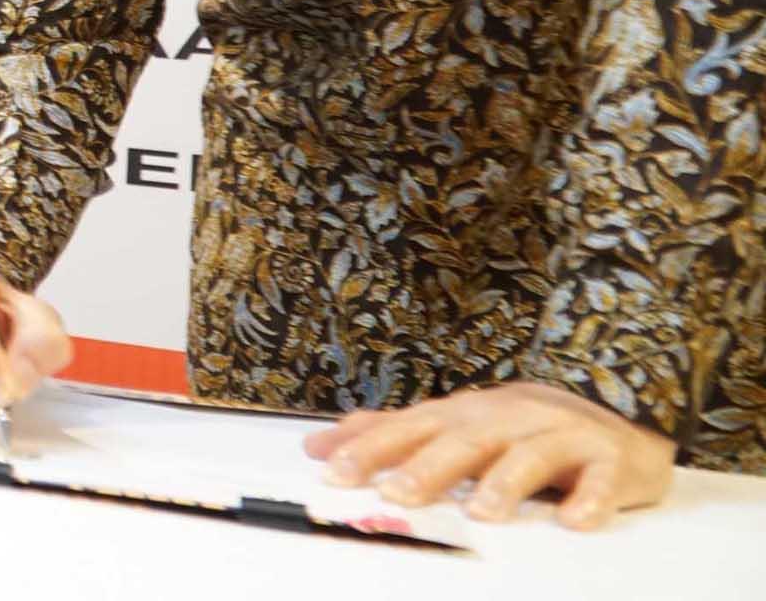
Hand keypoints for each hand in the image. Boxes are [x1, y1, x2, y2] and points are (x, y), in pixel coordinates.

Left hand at [305, 381, 676, 529]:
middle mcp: (507, 419)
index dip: (371, 448)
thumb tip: (319, 444)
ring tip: (482, 512)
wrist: (611, 411)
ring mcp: (559, 435)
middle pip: (463, 440)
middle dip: (428, 466)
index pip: (410, 428)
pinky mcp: (608, 460)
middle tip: (396, 493)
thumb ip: (389, 434)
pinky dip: (590, 498)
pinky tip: (576, 520)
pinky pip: (602, 478)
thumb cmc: (518, 426)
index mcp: (464, 414)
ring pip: (530, 454)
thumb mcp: (451, 424)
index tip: (333, 471)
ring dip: (505, 482)